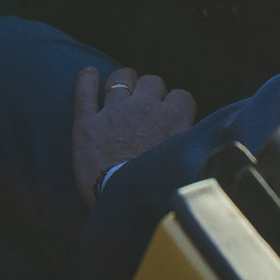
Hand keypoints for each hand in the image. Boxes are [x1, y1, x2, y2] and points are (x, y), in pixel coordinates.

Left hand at [71, 66, 195, 207]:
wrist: (126, 207)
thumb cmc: (160, 190)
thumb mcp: (187, 163)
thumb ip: (190, 142)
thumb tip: (195, 138)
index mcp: (173, 118)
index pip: (181, 96)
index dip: (176, 106)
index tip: (172, 117)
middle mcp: (144, 108)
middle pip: (152, 82)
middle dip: (151, 92)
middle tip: (147, 108)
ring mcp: (113, 113)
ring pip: (121, 78)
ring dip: (124, 81)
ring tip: (122, 89)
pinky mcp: (86, 124)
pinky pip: (84, 91)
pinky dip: (85, 79)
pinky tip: (89, 73)